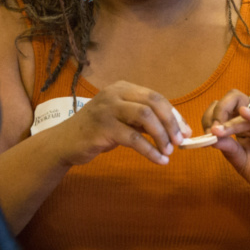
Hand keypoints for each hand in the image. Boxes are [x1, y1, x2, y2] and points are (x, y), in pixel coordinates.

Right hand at [51, 81, 190, 167]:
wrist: (64, 142)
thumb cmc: (97, 131)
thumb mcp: (122, 120)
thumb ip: (144, 121)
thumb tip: (177, 130)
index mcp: (122, 88)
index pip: (156, 97)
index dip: (174, 115)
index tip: (185, 132)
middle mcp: (115, 94)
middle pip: (153, 103)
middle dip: (170, 122)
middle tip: (179, 141)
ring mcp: (107, 110)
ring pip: (145, 117)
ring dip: (161, 136)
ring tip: (168, 151)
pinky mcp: (102, 128)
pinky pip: (133, 139)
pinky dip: (150, 151)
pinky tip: (159, 160)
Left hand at [204, 90, 249, 205]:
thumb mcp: (240, 161)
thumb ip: (227, 148)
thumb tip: (209, 136)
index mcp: (241, 128)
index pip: (223, 111)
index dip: (211, 117)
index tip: (205, 133)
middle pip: (233, 100)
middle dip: (219, 111)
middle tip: (213, 129)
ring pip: (246, 106)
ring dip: (230, 117)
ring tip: (220, 129)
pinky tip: (244, 114)